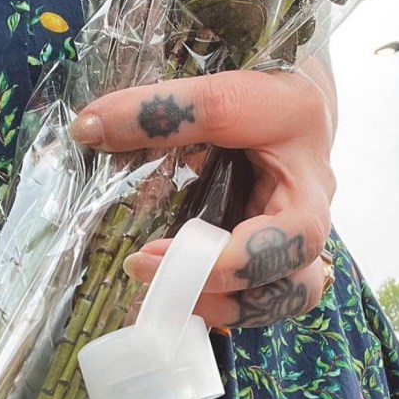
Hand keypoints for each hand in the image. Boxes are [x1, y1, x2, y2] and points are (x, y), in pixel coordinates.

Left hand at [70, 67, 335, 328]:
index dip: (220, 261)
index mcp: (310, 185)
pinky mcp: (272, 259)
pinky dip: (217, 302)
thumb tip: (88, 129)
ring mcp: (294, 248)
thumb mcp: (224, 90)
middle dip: (220, 294)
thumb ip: (162, 111)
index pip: (290, 237)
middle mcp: (311, 226)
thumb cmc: (270, 89)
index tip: (149, 256)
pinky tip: (173, 291)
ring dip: (222, 308)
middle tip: (152, 278)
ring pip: (281, 303)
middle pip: (296, 288)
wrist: (298, 94)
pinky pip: (256, 298)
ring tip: (163, 294)